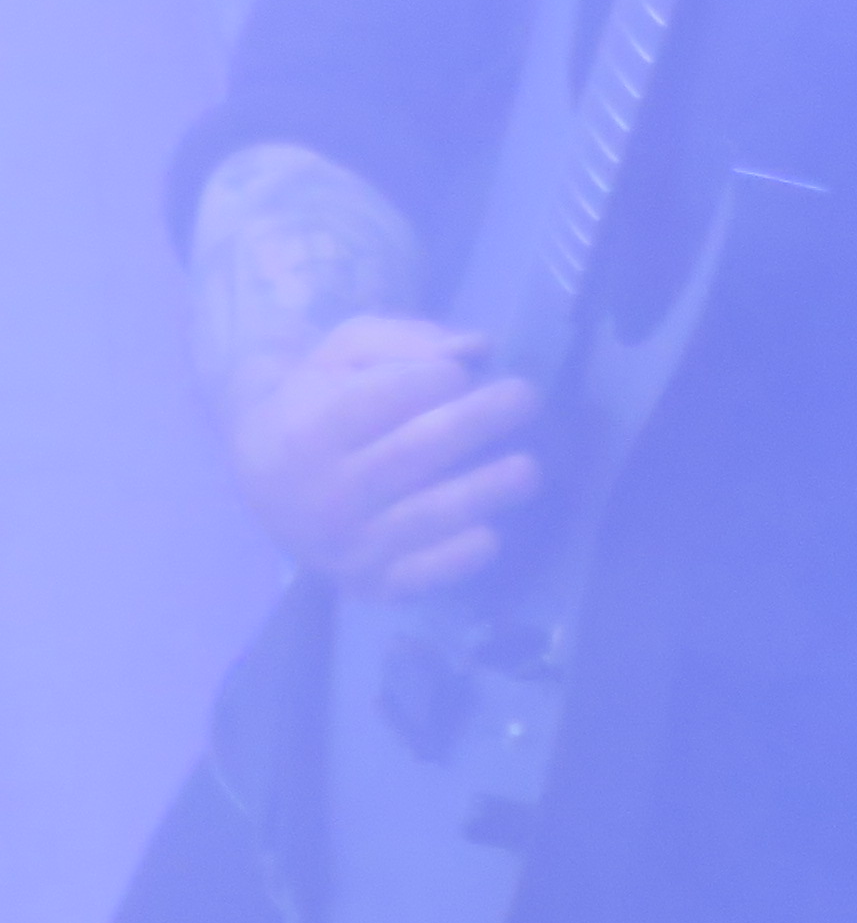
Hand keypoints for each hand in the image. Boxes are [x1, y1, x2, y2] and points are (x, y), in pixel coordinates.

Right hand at [222, 313, 539, 599]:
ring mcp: (345, 543)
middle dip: (476, 421)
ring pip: (425, 515)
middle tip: (525, 397)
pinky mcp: (369, 581)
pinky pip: (421, 574)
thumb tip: (477, 350)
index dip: (432, 380)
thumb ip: (406, 341)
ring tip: (527, 468)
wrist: (264, 476)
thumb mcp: (344, 353)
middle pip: (412, 452)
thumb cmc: (321, 399)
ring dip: (483, 491)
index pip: (379, 400)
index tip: (463, 373)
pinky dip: (458, 558)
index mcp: (308, 429)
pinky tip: (491, 534)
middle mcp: (323, 491)